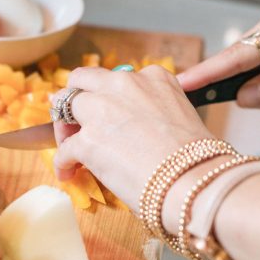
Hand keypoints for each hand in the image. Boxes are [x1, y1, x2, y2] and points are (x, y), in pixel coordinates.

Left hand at [51, 65, 212, 208]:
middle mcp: (125, 85)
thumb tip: (136, 131)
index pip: (117, 78)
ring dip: (64, 128)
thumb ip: (154, 111)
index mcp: (153, 78)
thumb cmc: (197, 159)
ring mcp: (103, 110)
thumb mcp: (181, 117)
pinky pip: (64, 149)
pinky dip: (62, 163)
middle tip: (75, 124)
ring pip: (64, 105)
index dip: (106, 97)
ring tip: (70, 151)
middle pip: (82, 80)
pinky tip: (69, 174)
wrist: (195, 181)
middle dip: (75, 100)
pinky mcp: (88, 140)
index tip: (106, 114)